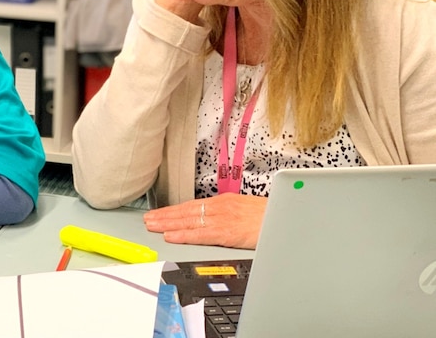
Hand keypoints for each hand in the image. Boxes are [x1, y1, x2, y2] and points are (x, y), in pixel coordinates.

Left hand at [142, 193, 267, 249]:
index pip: (193, 206)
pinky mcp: (228, 232)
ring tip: (152, 226)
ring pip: (189, 221)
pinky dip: (184, 234)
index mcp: (225, 202)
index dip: (174, 211)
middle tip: (147, 219)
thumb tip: (216, 221)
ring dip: (168, 224)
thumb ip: (230, 215)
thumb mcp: (247, 211)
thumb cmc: (272, 216)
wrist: (289, 218)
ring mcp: (223, 218)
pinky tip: (172, 236)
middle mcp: (220, 207)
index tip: (159, 214)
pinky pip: (201, 234)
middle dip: (165, 216)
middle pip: (186, 212)